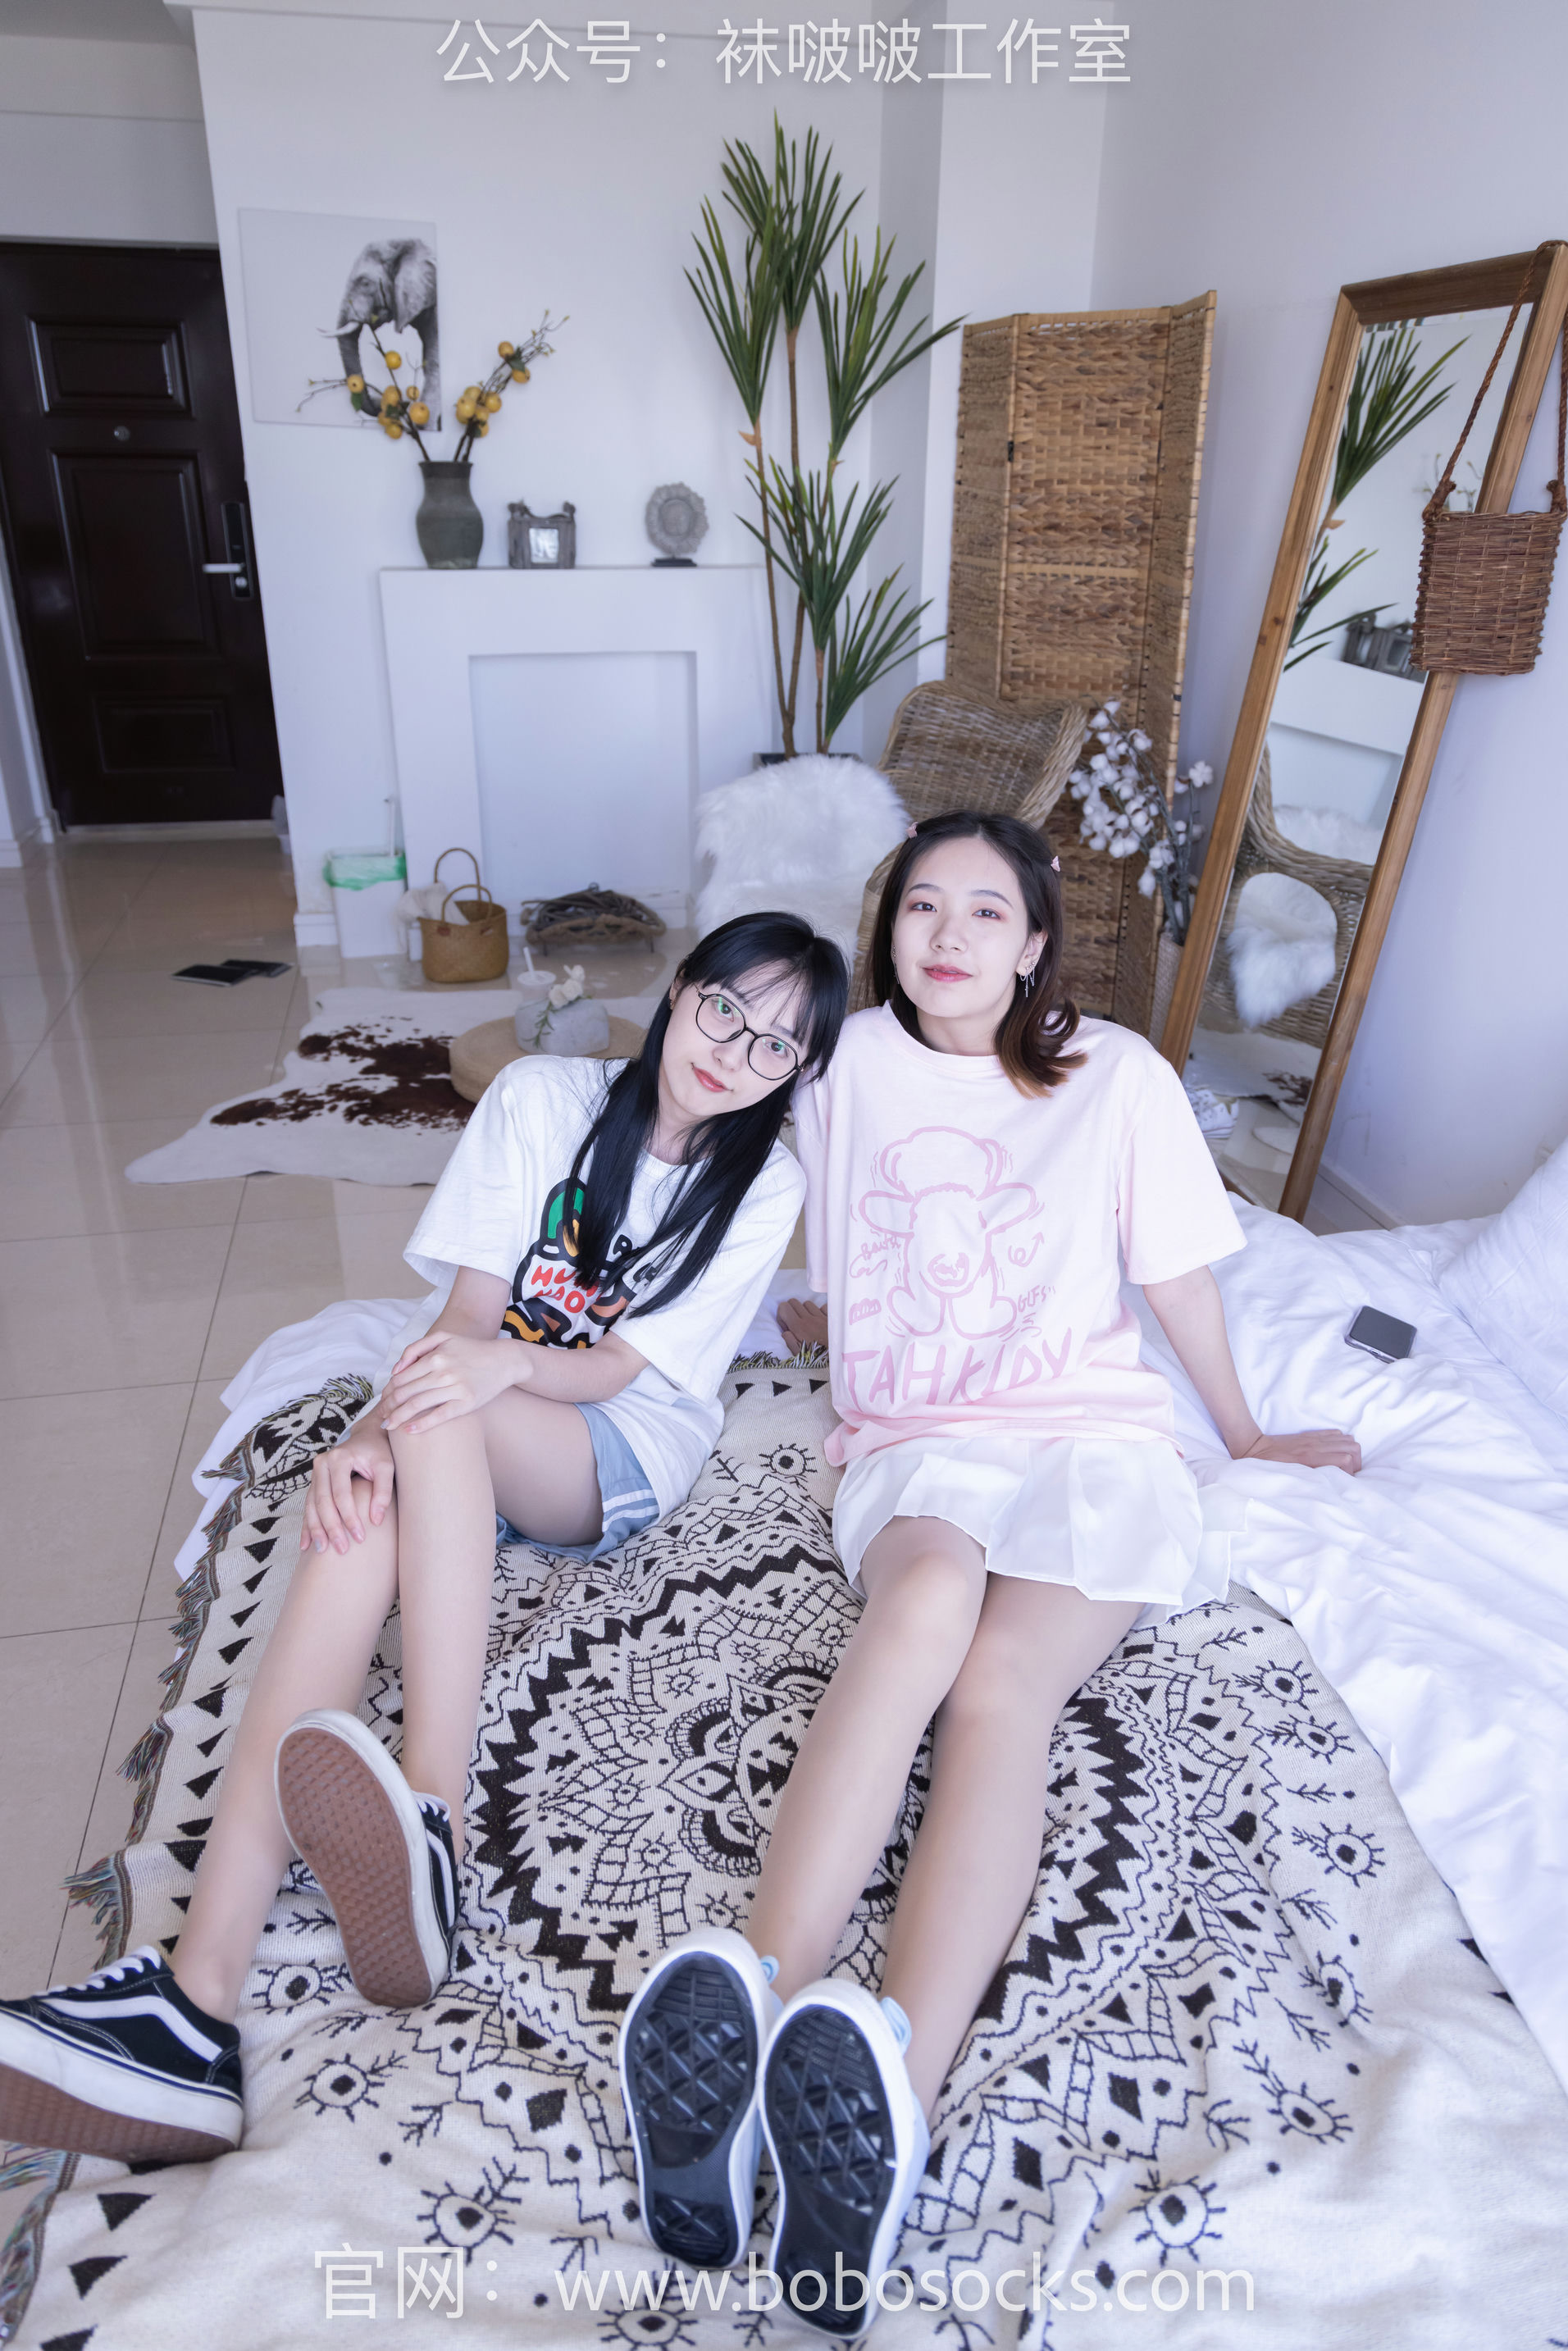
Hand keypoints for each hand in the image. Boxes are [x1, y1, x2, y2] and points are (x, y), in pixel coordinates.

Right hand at [302, 1415, 394, 1554]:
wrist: (368, 1437)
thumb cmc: (379, 1452)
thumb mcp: (387, 1466)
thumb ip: (383, 1491)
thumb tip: (376, 1520)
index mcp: (339, 1458)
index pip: (342, 1495)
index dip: (350, 1518)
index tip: (360, 1537)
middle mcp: (322, 1464)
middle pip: (323, 1502)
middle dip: (331, 1528)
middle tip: (341, 1549)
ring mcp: (315, 1473)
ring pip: (311, 1506)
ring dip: (316, 1530)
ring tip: (322, 1551)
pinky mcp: (314, 1482)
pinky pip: (308, 1506)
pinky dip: (307, 1526)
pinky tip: (306, 1545)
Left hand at [380, 1332, 526, 1435]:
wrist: (505, 1361)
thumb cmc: (471, 1350)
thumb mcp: (444, 1339)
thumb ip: (416, 1349)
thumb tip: (395, 1371)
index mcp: (435, 1356)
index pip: (401, 1378)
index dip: (387, 1392)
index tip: (382, 1403)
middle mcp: (443, 1371)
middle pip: (405, 1393)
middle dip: (388, 1407)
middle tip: (381, 1417)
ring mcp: (456, 1388)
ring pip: (417, 1405)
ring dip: (397, 1417)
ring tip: (387, 1426)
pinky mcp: (467, 1403)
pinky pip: (439, 1416)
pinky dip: (420, 1424)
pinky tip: (408, 1430)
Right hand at [777, 1297, 828, 1355]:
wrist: (842, 1357)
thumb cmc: (819, 1359)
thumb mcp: (799, 1356)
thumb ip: (790, 1342)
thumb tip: (785, 1332)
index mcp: (799, 1327)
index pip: (784, 1307)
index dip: (781, 1316)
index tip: (786, 1327)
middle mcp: (809, 1318)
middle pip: (794, 1302)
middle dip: (791, 1311)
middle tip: (794, 1324)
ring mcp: (822, 1316)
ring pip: (807, 1303)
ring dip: (805, 1311)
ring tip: (807, 1323)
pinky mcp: (832, 1317)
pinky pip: (823, 1307)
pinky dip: (820, 1312)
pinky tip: (820, 1322)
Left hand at [1240, 1428, 1361, 1474]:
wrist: (1253, 1447)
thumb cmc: (1268, 1467)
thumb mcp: (1287, 1479)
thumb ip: (1306, 1481)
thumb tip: (1325, 1490)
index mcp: (1310, 1458)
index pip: (1345, 1460)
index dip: (1352, 1472)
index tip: (1345, 1482)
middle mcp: (1315, 1446)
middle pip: (1352, 1447)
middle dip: (1357, 1462)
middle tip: (1350, 1474)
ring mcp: (1313, 1438)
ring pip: (1346, 1439)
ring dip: (1351, 1451)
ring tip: (1345, 1464)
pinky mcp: (1310, 1434)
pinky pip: (1334, 1433)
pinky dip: (1341, 1441)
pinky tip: (1336, 1451)